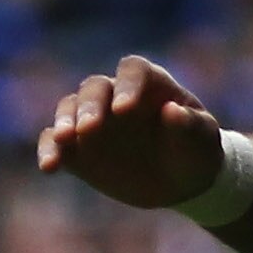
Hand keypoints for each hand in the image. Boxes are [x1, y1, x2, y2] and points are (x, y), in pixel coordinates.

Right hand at [38, 54, 226, 210]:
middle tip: (89, 129)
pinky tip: (49, 167)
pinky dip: (49, 150)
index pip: (133, 71)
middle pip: (94, 87)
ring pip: (69, 108)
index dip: (127, 85)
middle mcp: (116, 96)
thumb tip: (172, 110)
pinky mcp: (78, 148)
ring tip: (63, 140)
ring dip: (63, 122)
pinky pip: (55, 142)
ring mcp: (94, 120)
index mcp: (150, 85)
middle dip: (89, 106)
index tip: (125, 109)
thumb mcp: (203, 140)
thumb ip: (190, 125)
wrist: (181, 181)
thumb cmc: (196, 151)